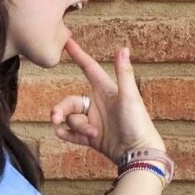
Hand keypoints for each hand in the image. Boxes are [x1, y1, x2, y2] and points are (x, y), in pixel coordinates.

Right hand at [53, 38, 164, 164]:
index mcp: (106, 91)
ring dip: (77, 126)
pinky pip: (72, 134)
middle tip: (56, 118)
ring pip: (72, 119)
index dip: (78, 55)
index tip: (67, 41)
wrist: (139, 153)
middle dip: (62, 109)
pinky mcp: (93, 138)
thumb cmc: (138, 123)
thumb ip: (124, 73)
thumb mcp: (130, 97)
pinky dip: (67, 134)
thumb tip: (124, 48)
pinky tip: (63, 135)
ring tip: (92, 134)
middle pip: (70, 101)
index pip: (89, 68)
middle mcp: (98, 104)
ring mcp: (94, 121)